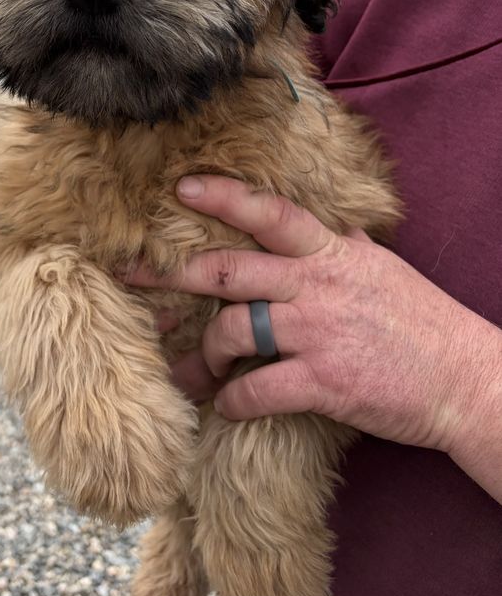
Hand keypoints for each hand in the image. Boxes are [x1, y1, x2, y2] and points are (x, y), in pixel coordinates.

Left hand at [128, 176, 501, 492]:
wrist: (466, 379)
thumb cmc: (421, 323)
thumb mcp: (378, 268)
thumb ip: (336, 247)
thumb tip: (308, 228)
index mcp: (331, 252)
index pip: (268, 213)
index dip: (222, 197)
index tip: (180, 188)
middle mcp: (318, 284)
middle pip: (227, 272)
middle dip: (170, 275)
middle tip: (128, 275)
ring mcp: (318, 332)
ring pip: (232, 330)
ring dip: (203, 354)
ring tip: (192, 369)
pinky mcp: (324, 383)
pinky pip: (256, 390)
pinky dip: (232, 401)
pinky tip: (225, 406)